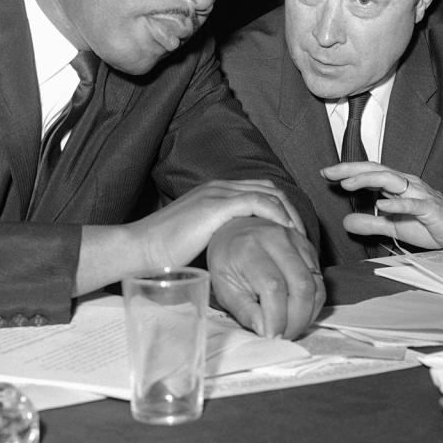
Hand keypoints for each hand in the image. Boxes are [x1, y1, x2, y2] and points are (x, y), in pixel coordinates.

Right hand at [126, 179, 306, 269]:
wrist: (141, 248)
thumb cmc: (163, 251)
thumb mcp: (196, 239)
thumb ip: (216, 236)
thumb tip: (235, 254)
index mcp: (213, 193)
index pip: (257, 191)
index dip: (278, 209)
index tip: (290, 235)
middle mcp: (218, 187)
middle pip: (268, 188)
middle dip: (289, 209)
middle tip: (300, 235)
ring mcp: (217, 194)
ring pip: (268, 192)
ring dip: (287, 212)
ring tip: (297, 236)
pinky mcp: (217, 206)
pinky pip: (259, 203)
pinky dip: (276, 216)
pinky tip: (284, 234)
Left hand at [206, 217, 323, 339]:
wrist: (235, 229)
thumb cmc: (228, 260)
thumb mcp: (223, 287)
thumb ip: (244, 311)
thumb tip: (266, 332)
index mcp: (249, 248)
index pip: (273, 287)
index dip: (277, 317)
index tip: (272, 336)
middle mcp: (275, 239)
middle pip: (301, 286)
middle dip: (297, 320)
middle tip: (285, 335)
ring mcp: (295, 240)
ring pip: (316, 284)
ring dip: (308, 314)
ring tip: (291, 326)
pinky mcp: (308, 246)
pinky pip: (320, 280)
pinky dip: (313, 302)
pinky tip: (298, 311)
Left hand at [321, 162, 442, 252]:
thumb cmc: (431, 225)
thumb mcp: (394, 226)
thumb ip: (371, 224)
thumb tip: (346, 222)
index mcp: (398, 187)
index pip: (369, 174)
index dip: (348, 172)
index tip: (325, 173)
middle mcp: (407, 185)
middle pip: (376, 171)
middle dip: (351, 170)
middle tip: (328, 172)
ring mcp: (420, 195)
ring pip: (392, 181)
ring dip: (368, 181)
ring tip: (348, 184)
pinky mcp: (432, 210)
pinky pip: (414, 204)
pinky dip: (398, 204)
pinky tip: (382, 204)